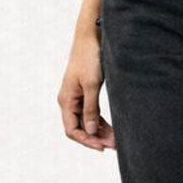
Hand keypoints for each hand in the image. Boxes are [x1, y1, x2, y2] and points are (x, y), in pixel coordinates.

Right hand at [58, 36, 115, 151]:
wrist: (91, 36)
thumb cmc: (89, 58)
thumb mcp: (92, 84)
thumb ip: (90, 109)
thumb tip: (91, 131)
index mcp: (66, 100)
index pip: (72, 130)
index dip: (87, 140)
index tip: (102, 147)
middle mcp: (69, 100)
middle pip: (80, 127)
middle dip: (96, 137)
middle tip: (115, 145)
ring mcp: (77, 96)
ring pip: (87, 120)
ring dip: (100, 130)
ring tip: (116, 139)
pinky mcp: (86, 91)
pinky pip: (91, 111)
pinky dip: (101, 120)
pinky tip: (112, 127)